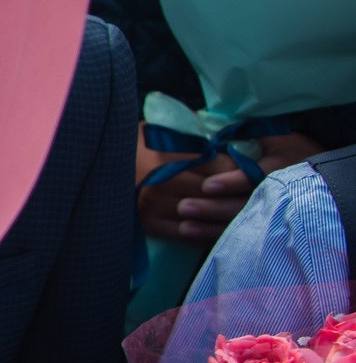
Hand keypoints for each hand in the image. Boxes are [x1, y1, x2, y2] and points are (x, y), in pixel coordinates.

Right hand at [135, 130, 323, 244]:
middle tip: (261, 195)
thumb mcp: (166, 128)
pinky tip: (222, 228)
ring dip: (228, 216)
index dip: (244, 172)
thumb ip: (196, 134)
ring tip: (247, 213)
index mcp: (170, 155)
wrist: (100, 160)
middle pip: (216, 195)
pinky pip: (188, 233)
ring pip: (205, 216)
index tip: (258, 172)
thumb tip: (231, 135)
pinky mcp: (149, 222)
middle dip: (241, 196)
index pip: (222, 169)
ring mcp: (155, 205)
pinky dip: (208, 233)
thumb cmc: (139, 141)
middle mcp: (162, 182)